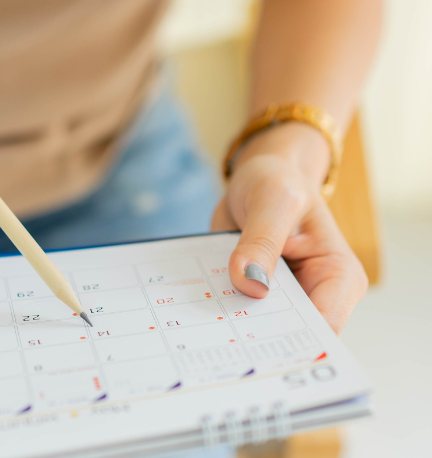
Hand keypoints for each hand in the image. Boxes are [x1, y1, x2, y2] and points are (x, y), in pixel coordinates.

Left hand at [211, 125, 367, 332]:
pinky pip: (236, 312)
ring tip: (199, 334)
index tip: (253, 352)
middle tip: (216, 345)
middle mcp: (316, 295)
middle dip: (256, 342)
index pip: (322, 327)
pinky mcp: (255, 295)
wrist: (260, 178)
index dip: (292, 345)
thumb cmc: (278, 182)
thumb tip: (250, 284)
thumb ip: (262, 242)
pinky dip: (217, 311)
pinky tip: (193, 314)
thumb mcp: (273, 201)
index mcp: (339, 277)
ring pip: (258, 330)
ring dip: (231, 330)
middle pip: (289, 336)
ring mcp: (283, 299)